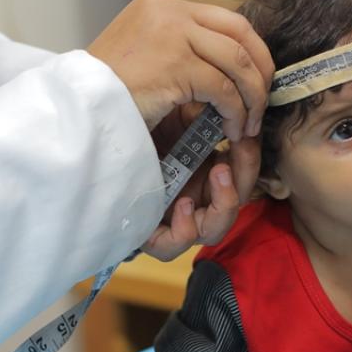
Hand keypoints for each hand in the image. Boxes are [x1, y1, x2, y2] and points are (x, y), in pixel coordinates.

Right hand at [89, 0, 274, 143]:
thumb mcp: (144, 56)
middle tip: (263, 102)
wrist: (78, 109)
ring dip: (251, 97)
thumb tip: (228, 67)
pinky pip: (223, 89)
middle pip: (241, 34)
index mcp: (161, 4)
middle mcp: (168, 11)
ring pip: (237, 62)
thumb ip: (180, 49)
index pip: (226, 19)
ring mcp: (172, 35)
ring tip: (247, 125)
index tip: (258, 79)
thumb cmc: (107, 94)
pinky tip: (230, 130)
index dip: (252, 51)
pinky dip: (234, 112)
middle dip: (261, 71)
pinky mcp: (174, 65)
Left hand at [139, 106, 261, 260]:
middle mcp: (193, 199)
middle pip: (235, 204)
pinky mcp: (150, 233)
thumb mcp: (180, 113)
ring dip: (226, 203)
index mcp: (203, 174)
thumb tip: (242, 105)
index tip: (249, 131)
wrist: (101, 133)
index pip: (240, 176)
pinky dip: (185, 229)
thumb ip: (211, 113)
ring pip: (213, 231)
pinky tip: (183, 204)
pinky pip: (173, 246)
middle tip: (241, 146)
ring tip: (218, 173)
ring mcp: (174, 219)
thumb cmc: (140, 123)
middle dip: (246, 175)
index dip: (250, 158)